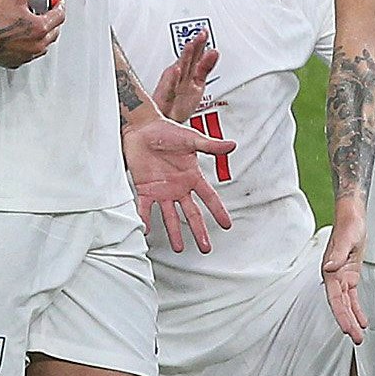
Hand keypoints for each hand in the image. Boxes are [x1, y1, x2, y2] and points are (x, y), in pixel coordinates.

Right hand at [0, 0, 61, 66]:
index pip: (60, 16)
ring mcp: (28, 54)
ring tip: (36, 22)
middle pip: (55, 31)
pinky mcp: (17, 61)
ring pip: (45, 43)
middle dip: (53, 19)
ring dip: (44, 33)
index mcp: (40, 28)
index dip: (60, 5)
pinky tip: (23, 37)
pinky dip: (31, 44)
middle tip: (48, 11)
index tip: (58, 2)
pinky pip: (31, 53)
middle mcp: (37, 44)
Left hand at [126, 115, 234, 252]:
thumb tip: (232, 145)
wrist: (142, 128)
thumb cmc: (166, 131)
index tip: (227, 225)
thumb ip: (211, 146)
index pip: (209, 198)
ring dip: (174, 233)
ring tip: (179, 248)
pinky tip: (146, 231)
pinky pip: (145, 208)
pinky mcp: (145, 189)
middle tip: (205, 247)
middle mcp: (178, 187)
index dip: (218, 211)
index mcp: (192, 176)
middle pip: (191, 214)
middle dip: (199, 231)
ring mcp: (162, 191)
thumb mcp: (191, 138)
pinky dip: (145, 219)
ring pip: (170, 217)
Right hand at [151, 28, 215, 121]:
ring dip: (184, 57)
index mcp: (187, 72)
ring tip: (190, 45)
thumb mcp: (197, 83)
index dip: (200, 44)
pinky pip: (169, 87)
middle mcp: (178, 76)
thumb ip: (205, 67)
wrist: (166, 121)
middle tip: (202, 34)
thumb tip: (214, 51)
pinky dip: (172, 78)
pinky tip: (176, 69)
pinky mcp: (165, 96)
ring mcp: (172, 85)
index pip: (194, 55)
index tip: (205, 32)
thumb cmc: (179, 103)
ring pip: (179, 69)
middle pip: (188, 59)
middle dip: (195, 46)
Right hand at [320, 216, 367, 343]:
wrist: (352, 217)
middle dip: (347, 323)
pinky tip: (362, 320)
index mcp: (330, 272)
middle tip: (356, 338)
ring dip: (352, 319)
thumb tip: (330, 268)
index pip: (335, 299)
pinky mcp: (349, 276)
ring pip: (346, 304)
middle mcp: (333, 277)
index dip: (341, 315)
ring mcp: (341, 278)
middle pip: (340, 305)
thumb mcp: (347, 239)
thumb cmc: (348, 226)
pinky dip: (356, 309)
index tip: (347, 328)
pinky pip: (352, 297)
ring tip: (358, 335)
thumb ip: (338, 254)